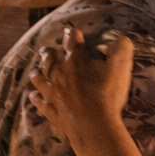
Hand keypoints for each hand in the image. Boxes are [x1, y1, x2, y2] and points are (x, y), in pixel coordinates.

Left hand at [29, 28, 134, 145]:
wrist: (93, 124)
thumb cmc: (107, 93)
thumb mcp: (121, 66)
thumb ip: (121, 49)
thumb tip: (121, 39)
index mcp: (77, 59)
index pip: (72, 42)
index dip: (71, 35)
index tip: (70, 31)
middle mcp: (60, 73)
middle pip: (50, 60)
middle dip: (48, 53)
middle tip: (45, 50)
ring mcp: (54, 93)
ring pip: (40, 80)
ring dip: (37, 74)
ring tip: (33, 71)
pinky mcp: (52, 110)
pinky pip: (41, 103)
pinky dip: (36, 99)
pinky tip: (33, 96)